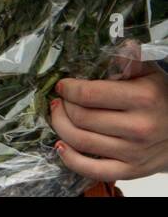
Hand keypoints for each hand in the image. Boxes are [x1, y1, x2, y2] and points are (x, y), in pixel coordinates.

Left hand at [50, 60, 167, 181]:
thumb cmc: (162, 99)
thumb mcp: (151, 75)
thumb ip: (130, 61)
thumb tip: (122, 45)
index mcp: (142, 99)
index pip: (89, 94)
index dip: (68, 89)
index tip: (62, 85)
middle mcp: (138, 128)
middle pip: (80, 117)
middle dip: (62, 106)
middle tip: (58, 100)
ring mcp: (133, 152)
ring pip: (80, 141)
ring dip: (60, 126)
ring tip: (58, 114)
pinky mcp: (130, 171)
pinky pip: (92, 170)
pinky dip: (70, 159)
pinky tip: (61, 145)